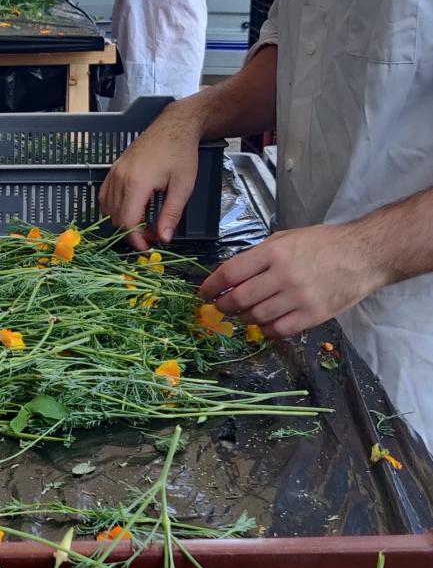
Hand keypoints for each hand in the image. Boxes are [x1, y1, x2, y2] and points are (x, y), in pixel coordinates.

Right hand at [99, 97, 207, 250]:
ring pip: (109, 209)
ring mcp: (114, 172)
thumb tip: (163, 239)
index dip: (136, 239)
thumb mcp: (183, 187)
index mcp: (137, 183)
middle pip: (116, 218)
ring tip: (145, 222)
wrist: (174, 126)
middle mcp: (120, 178)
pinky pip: (105, 196)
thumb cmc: (181, 154)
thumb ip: (171, 214)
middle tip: (153, 233)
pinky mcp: (113, 169)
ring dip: (124, 221)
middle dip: (132, 232)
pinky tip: (130, 209)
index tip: (147, 248)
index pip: (127, 222)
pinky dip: (114, 208)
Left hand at [198, 221, 378, 337]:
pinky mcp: (313, 316)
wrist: (363, 255)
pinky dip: (266, 329)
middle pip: (239, 299)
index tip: (204, 293)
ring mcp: (298, 298)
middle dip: (224, 305)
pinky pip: (278, 330)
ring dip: (244, 318)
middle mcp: (283, 275)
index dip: (211, 286)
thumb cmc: (324, 243)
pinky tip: (265, 323)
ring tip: (245, 313)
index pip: (231, 273)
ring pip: (256, 317)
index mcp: (274, 252)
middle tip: (221, 306)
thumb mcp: (287, 238)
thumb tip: (231, 276)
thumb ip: (259, 256)